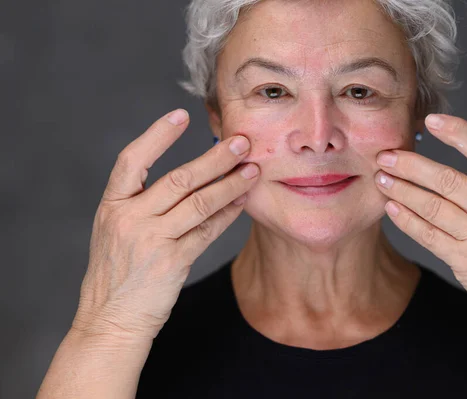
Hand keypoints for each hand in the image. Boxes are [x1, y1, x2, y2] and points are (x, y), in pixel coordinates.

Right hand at [72, 109, 259, 339]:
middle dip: (215, 158)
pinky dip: (228, 213)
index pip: (132, 160)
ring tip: (253, 169)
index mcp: (111, 206)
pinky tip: (242, 201)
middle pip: (179, 179)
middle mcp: (129, 219)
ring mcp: (151, 240)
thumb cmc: (117, 273)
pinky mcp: (172, 262)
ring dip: (230, 184)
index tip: (181, 114)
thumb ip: (142, 203)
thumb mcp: (115, 231)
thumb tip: (191, 176)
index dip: (157, 135)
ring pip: (200, 202)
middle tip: (242, 142)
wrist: (111, 320)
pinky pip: (208, 230)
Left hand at [375, 114, 466, 329]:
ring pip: (432, 206)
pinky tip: (391, 208)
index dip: (458, 134)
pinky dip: (407, 220)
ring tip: (381, 178)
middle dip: (411, 165)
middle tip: (386, 155)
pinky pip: (428, 235)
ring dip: (402, 190)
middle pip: (448, 180)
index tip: (431, 121)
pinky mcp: (463, 261)